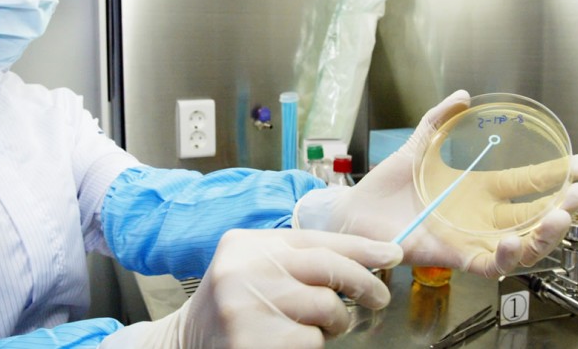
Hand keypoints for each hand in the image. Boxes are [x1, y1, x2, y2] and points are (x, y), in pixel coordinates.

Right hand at [101, 229, 403, 348]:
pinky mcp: (252, 341)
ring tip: (319, 328)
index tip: (391, 253)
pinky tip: (290, 343)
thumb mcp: (255, 270)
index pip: (315, 238)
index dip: (360, 247)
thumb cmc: (233, 309)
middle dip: (363, 283)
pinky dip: (310, 345)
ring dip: (335, 323)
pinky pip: (309, 342)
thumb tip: (366, 258)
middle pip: (328, 269)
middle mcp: (243, 269)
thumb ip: (296, 260)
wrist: (185, 346)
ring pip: (325, 309)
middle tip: (378, 297)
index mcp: (246, 244)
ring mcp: (246, 306)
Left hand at [324, 90, 577, 277]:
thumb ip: (439, 121)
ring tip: (558, 217)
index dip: (558, 175)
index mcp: (480, 189)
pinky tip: (511, 243)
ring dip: (544, 234)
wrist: (357, 211)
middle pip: (535, 216)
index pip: (529, 183)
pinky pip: (488, 266)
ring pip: (522, 244)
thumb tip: (463, 95)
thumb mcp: (417, 146)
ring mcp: (472, 238)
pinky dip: (504, 258)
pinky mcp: (454, 257)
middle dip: (565, 205)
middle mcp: (482, 216)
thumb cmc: (388, 185)